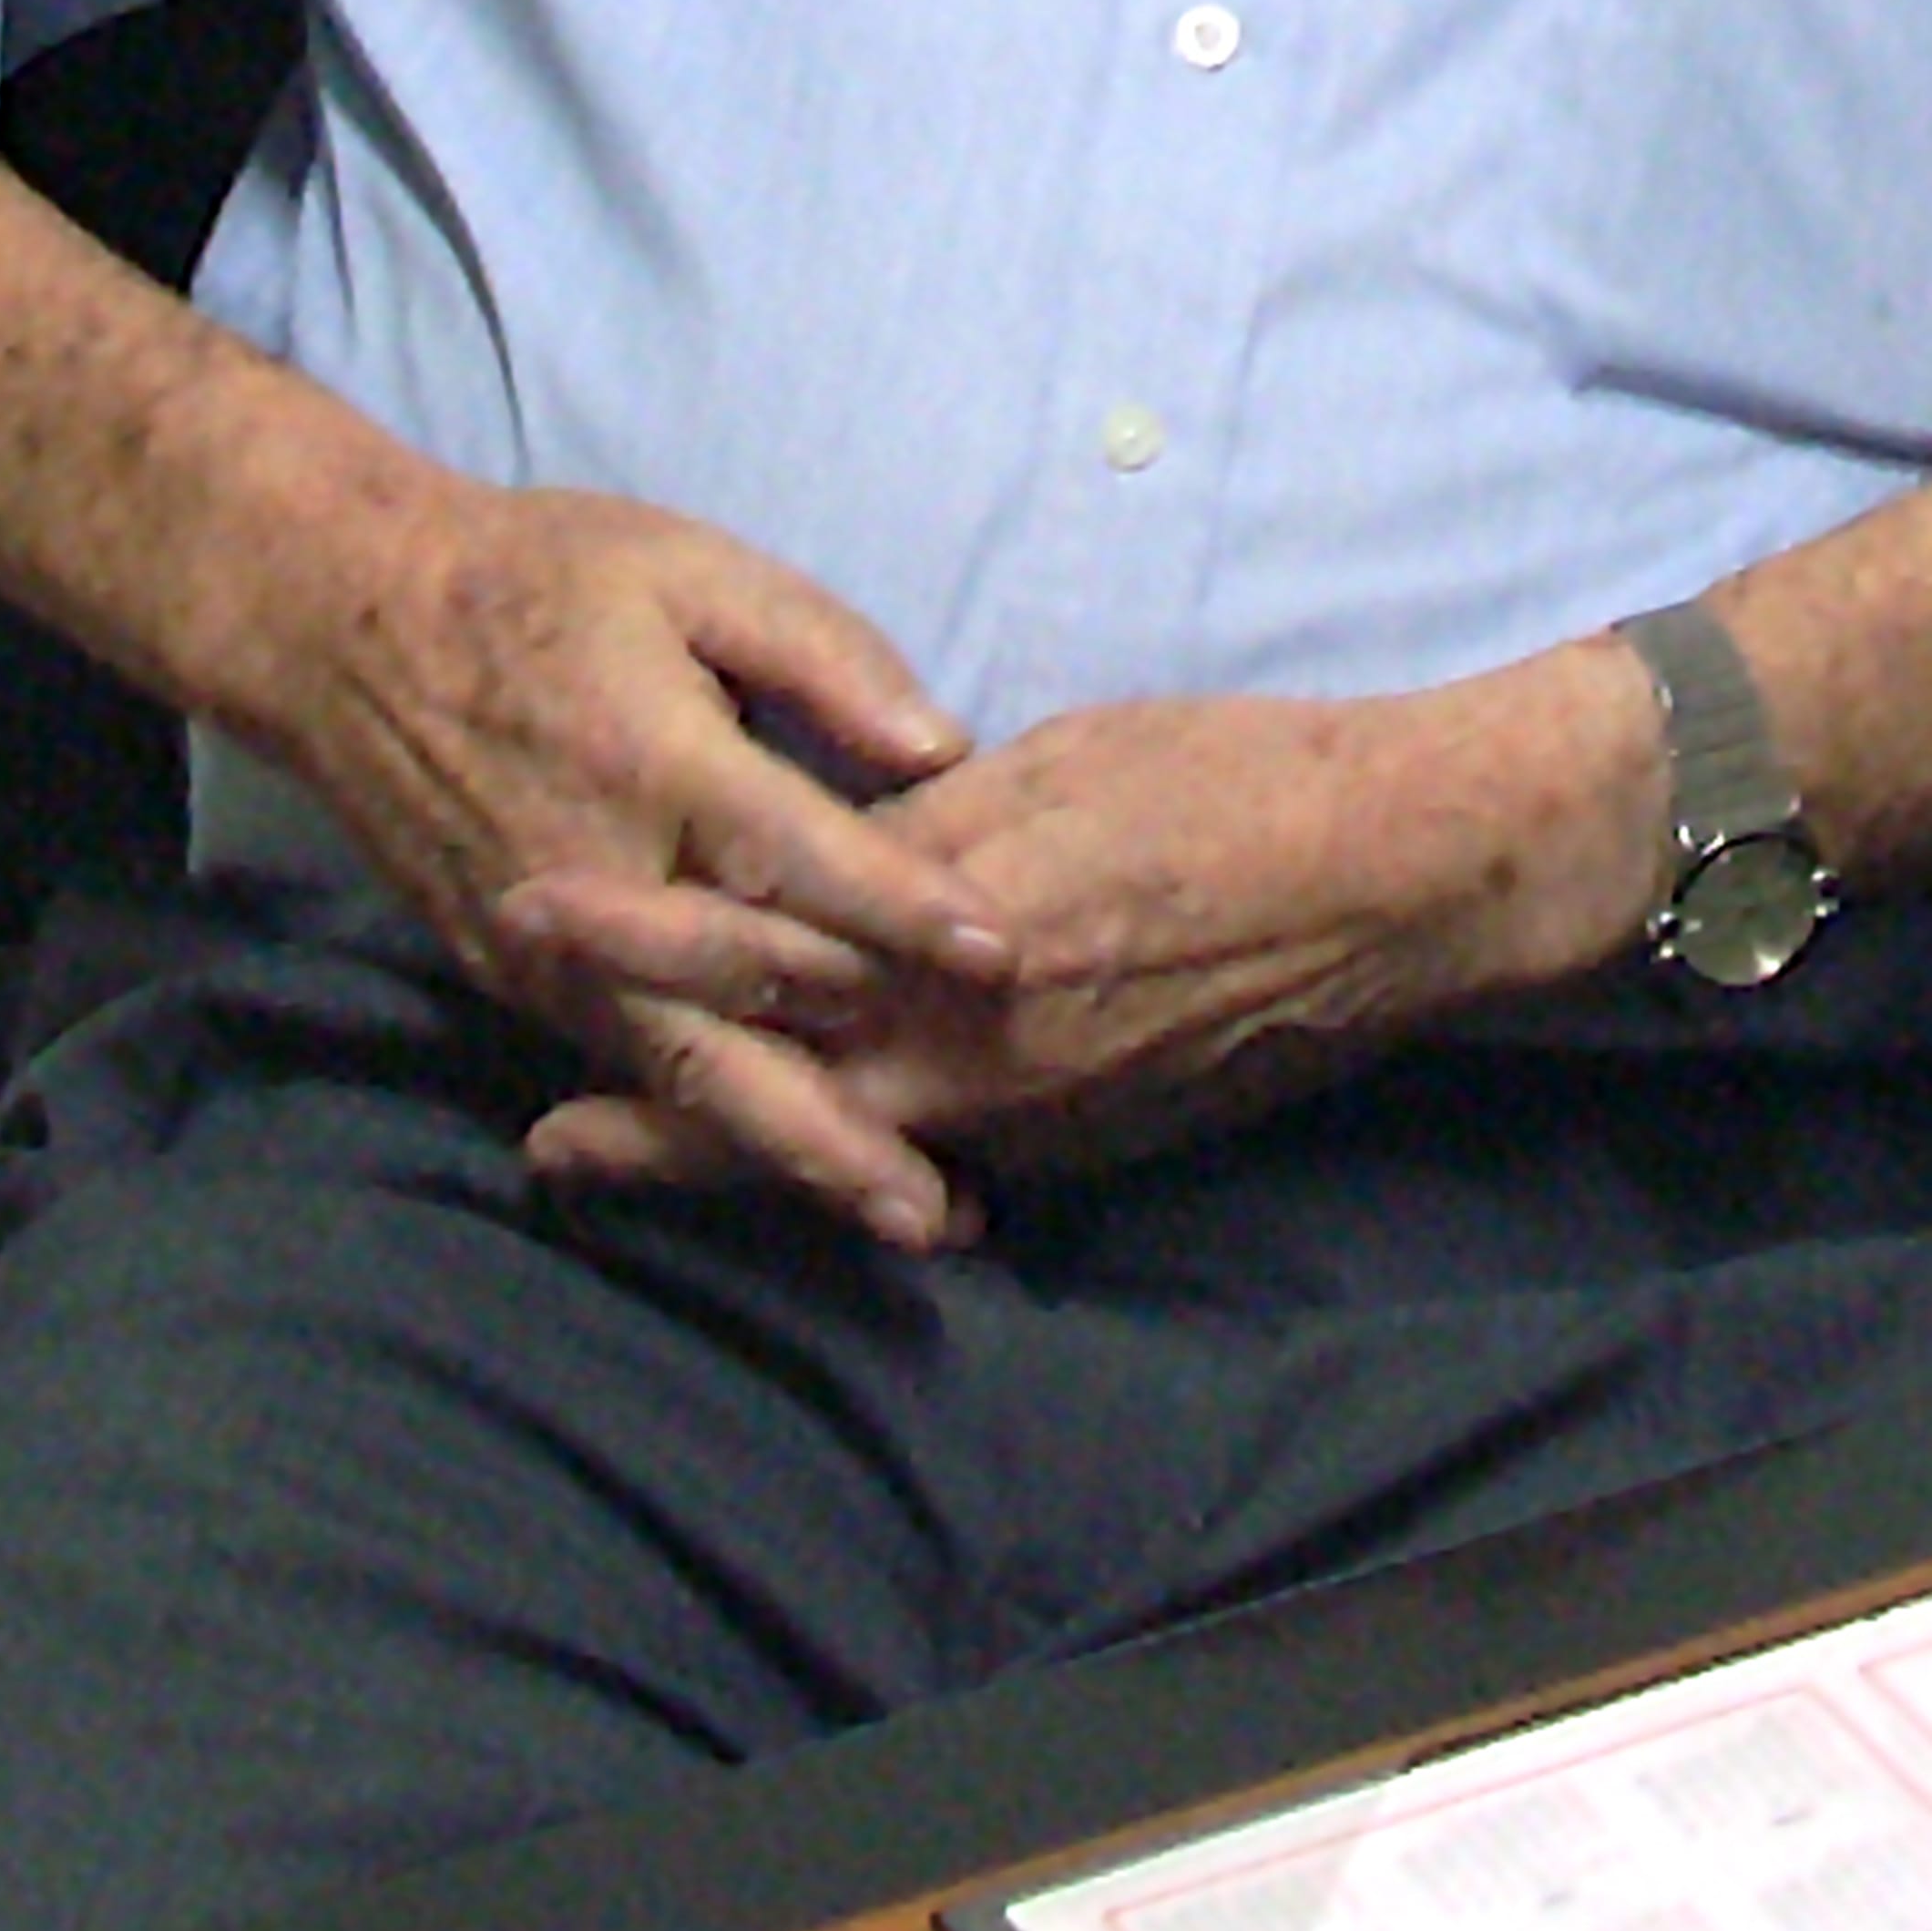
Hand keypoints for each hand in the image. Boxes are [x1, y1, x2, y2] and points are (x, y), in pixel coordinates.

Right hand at [221, 478, 1017, 1242]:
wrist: (340, 632)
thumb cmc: (537, 579)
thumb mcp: (686, 566)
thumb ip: (818, 651)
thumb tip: (941, 747)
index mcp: (651, 758)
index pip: (797, 852)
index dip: (900, 907)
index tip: (999, 959)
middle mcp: (600, 877)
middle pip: (731, 1018)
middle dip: (837, 1117)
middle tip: (945, 1201)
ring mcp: (546, 948)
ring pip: (679, 1072)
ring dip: (785, 1153)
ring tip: (896, 1215)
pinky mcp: (513, 978)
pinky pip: (627, 1060)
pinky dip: (710, 1124)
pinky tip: (790, 1163)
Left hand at [510, 651, 1663, 1210]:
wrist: (1398, 875)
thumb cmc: (1235, 777)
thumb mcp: (1063, 760)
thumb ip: (942, 820)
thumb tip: (853, 838)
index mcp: (961, 906)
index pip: (761, 933)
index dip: (640, 938)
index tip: (533, 922)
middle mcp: (981, 1029)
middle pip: (778, 1083)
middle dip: (654, 1109)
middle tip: (541, 1138)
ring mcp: (1036, 1103)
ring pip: (853, 1141)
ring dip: (742, 1152)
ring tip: (630, 1160)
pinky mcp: (1092, 1140)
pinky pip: (951, 1160)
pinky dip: (870, 1166)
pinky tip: (821, 1170)